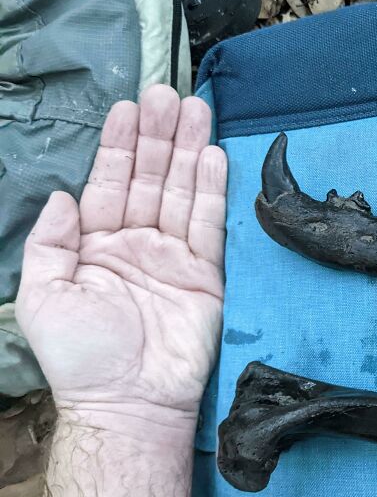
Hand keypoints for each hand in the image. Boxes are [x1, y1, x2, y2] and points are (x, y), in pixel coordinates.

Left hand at [16, 85, 226, 441]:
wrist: (131, 402)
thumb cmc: (82, 355)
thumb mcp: (44, 295)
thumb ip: (52, 242)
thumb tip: (66, 195)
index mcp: (96, 246)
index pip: (110, 184)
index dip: (119, 146)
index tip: (129, 107)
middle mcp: (137, 244)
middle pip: (150, 179)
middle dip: (158, 136)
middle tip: (167, 94)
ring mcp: (173, 258)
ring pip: (182, 193)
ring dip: (188, 151)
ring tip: (195, 109)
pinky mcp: (206, 275)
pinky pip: (209, 226)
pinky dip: (212, 192)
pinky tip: (213, 157)